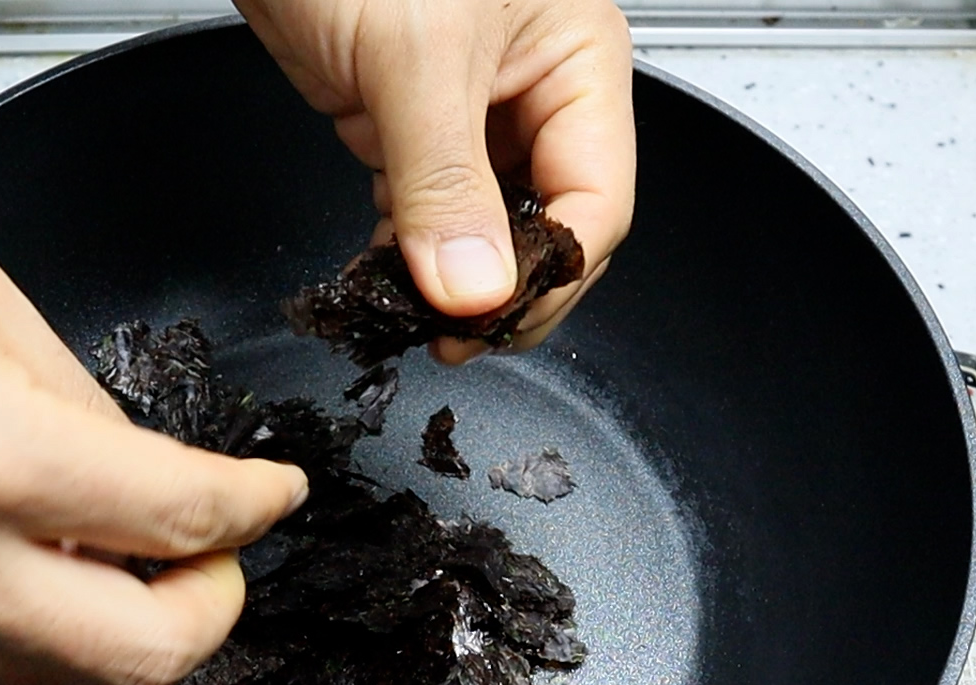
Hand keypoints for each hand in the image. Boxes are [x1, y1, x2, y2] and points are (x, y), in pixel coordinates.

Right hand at [0, 222, 306, 684]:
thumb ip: (75, 392)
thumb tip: (144, 462)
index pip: (179, 518)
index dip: (251, 509)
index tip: (270, 495)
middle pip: (152, 657)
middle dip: (214, 609)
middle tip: (212, 555)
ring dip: (135, 629)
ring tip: (123, 555)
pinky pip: (5, 674)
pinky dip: (54, 633)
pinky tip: (39, 566)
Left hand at [237, 0, 634, 361]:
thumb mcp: (415, 58)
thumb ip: (445, 180)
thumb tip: (474, 288)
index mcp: (577, 60)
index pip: (595, 202)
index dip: (549, 275)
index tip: (489, 322)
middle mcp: (534, 89)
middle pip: (546, 227)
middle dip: (502, 290)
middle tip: (449, 335)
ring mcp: (469, 111)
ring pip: (483, 229)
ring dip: (448, 282)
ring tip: (408, 322)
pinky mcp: (406, 121)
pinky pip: (424, 211)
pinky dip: (403, 254)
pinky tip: (380, 284)